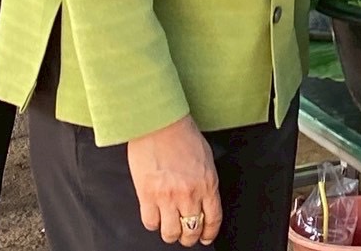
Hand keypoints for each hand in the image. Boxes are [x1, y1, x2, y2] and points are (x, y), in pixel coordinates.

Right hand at [127, 116, 221, 245]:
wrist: (159, 123)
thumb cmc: (182, 134)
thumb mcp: (206, 158)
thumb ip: (206, 181)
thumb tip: (205, 201)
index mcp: (208, 183)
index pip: (213, 219)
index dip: (210, 233)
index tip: (206, 237)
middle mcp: (189, 194)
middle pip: (192, 230)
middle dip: (190, 237)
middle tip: (186, 235)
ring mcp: (167, 197)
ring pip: (171, 233)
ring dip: (171, 234)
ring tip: (170, 227)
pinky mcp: (147, 196)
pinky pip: (151, 223)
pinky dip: (153, 223)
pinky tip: (155, 215)